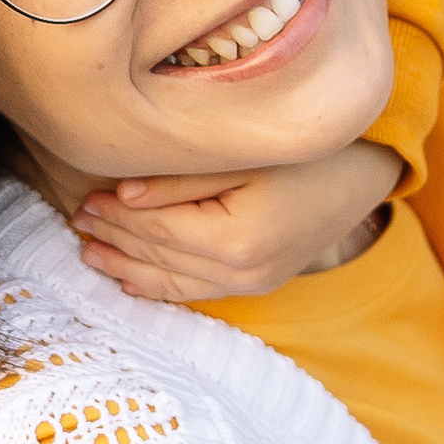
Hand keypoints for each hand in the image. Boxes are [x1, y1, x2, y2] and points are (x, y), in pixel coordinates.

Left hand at [71, 139, 401, 302]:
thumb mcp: (242, 156)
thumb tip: (122, 195)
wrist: (366, 170)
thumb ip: (181, 180)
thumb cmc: (305, 152)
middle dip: (116, 241)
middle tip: (77, 224)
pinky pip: (200, 292)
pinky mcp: (260, 282)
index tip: (85, 200)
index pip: (158, 231)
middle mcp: (244, 272)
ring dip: (129, 270)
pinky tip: (133, 283)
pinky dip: (162, 288)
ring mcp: (254, 283)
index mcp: (237, 239)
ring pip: (175, 282)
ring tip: (90, 255)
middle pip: (161, 258)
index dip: (117, 218)